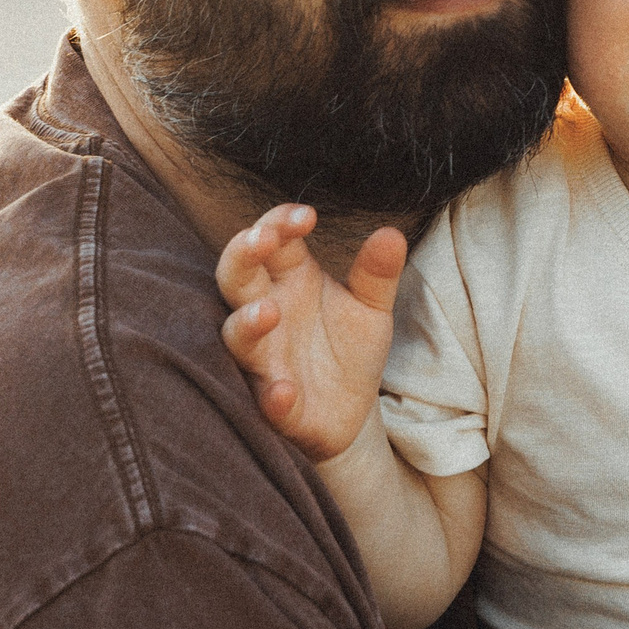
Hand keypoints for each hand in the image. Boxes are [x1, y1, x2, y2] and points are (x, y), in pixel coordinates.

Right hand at [216, 205, 405, 461]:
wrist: (353, 412)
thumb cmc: (349, 348)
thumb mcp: (371, 307)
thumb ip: (377, 273)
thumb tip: (391, 234)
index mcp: (290, 279)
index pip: (273, 238)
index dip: (281, 222)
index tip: (308, 216)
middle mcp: (268, 312)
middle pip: (236, 276)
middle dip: (242, 256)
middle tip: (260, 238)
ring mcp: (266, 359)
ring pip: (238, 337)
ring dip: (247, 324)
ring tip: (268, 311)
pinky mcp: (276, 406)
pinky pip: (267, 399)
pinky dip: (273, 395)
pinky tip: (284, 391)